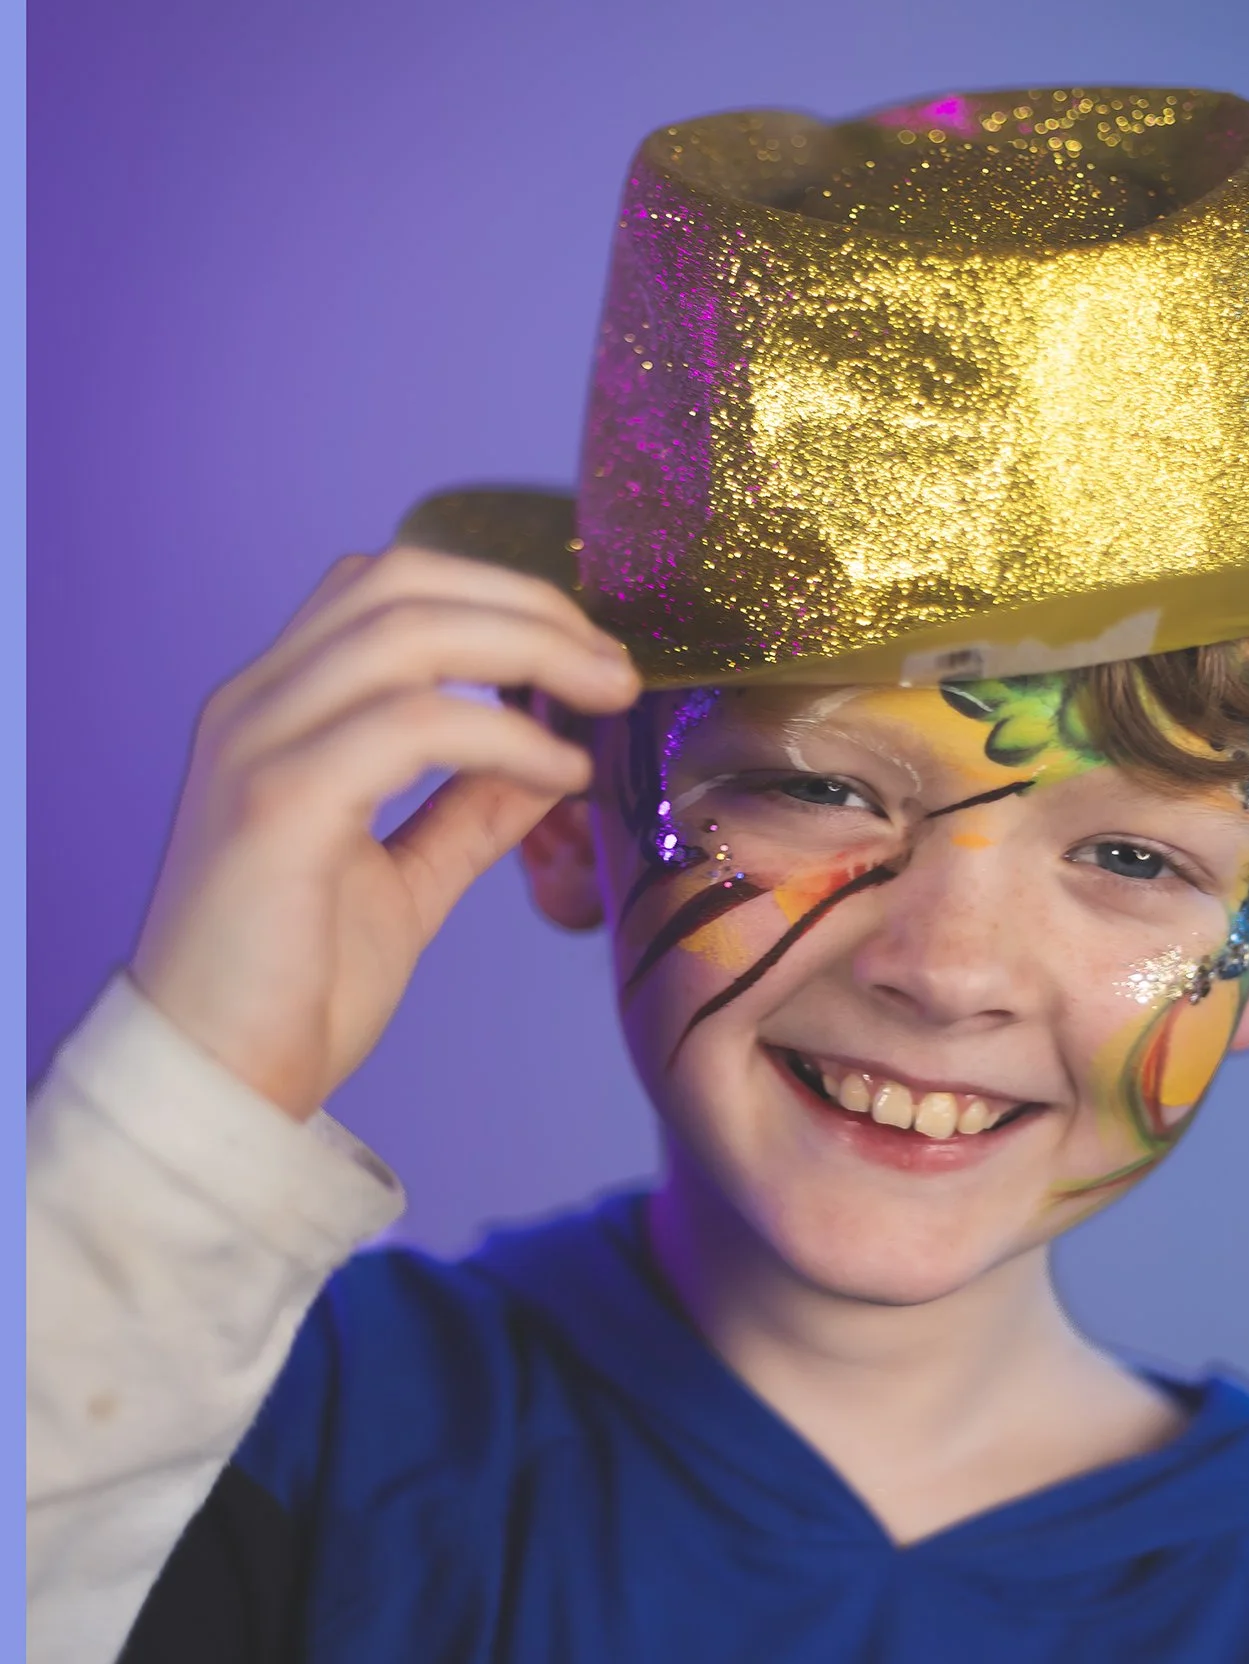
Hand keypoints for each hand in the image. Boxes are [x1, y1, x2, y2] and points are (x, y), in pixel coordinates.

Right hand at [131, 544, 640, 1120]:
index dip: (498, 596)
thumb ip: (467, 811)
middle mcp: (255, 704)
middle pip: (400, 580)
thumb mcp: (404, 880)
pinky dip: (503, 735)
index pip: (386, 588)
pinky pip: (412, 724)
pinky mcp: (278, 803)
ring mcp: (258, 744)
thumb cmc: (296, 992)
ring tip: (608, 698)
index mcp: (277, 711)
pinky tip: (560, 773)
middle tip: (617, 665)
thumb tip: (550, 755)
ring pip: (407, 629)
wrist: (214, 1084)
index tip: (589, 652)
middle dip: (527, 604)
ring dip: (531, 649)